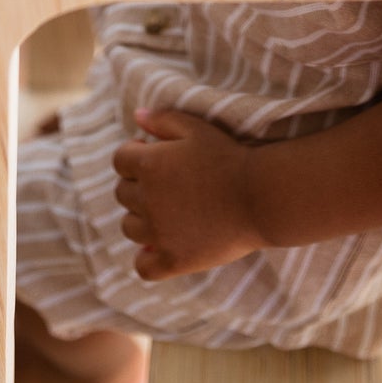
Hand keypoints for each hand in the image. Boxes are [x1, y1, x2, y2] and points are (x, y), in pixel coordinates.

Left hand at [112, 107, 262, 280]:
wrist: (260, 196)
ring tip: (167, 212)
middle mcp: (146, 200)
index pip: (120, 160)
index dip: (134, 155)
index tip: (152, 156)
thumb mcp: (197, 128)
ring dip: (141, 217)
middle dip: (137, 185)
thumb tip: (137, 115)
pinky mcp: (173, 260)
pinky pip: (143, 267)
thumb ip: (163, 119)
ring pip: (129, 227)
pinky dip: (146, 258)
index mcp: (149, 165)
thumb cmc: (230, 157)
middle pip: (122, 193)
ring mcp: (158, 234)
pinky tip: (159, 248)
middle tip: (165, 183)